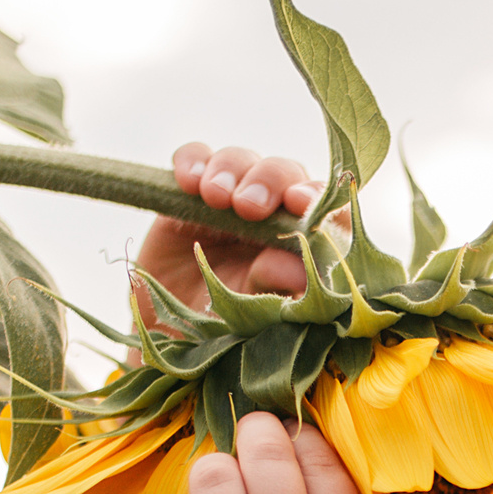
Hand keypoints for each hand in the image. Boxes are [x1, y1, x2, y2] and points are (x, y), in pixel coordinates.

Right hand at [136, 145, 322, 324]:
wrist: (170, 334)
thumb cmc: (224, 329)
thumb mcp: (250, 314)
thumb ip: (273, 285)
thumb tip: (298, 269)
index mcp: (301, 242)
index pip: (321, 207)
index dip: (315, 198)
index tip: (298, 205)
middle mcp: (271, 214)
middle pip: (283, 173)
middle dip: (270, 181)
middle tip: (248, 206)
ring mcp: (231, 199)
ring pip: (242, 161)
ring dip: (231, 170)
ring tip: (215, 196)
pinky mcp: (189, 193)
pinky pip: (195, 159)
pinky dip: (193, 162)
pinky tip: (188, 182)